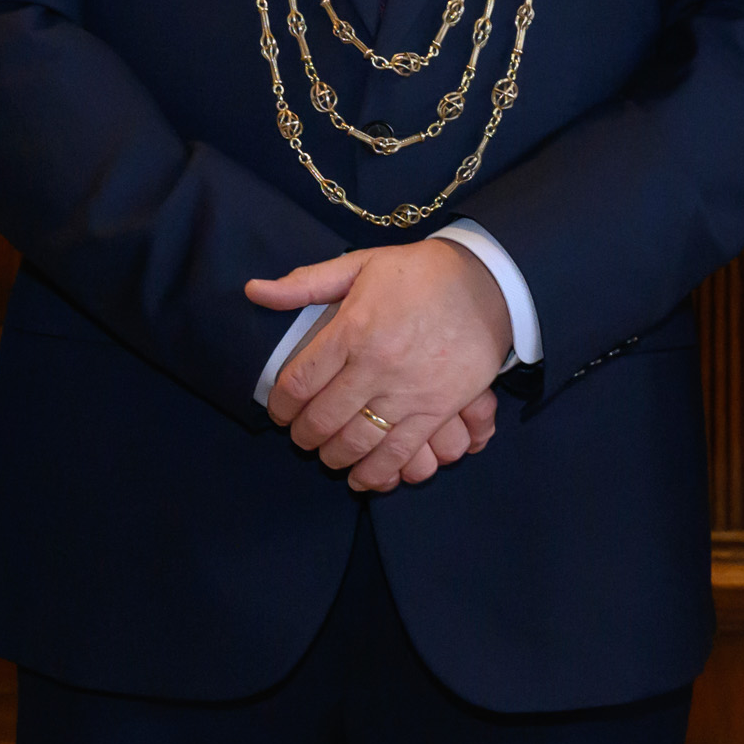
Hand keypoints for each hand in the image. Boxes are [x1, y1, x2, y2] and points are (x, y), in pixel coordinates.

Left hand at [246, 238, 514, 490]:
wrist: (490, 282)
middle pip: (322, 419)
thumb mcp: (361, 265)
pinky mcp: (437, 410)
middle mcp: (375, 367)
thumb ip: (306, 283)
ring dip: (334, 456)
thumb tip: (254, 291)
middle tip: (301, 436)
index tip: (278, 411)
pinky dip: (375, 474)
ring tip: (327, 454)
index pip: (298, 383)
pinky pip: (399, 454)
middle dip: (303, 435)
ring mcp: (407, 393)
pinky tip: (361, 477)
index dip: (280, 405)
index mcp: (352, 331)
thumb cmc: (421, 273)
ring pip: (357, 442)